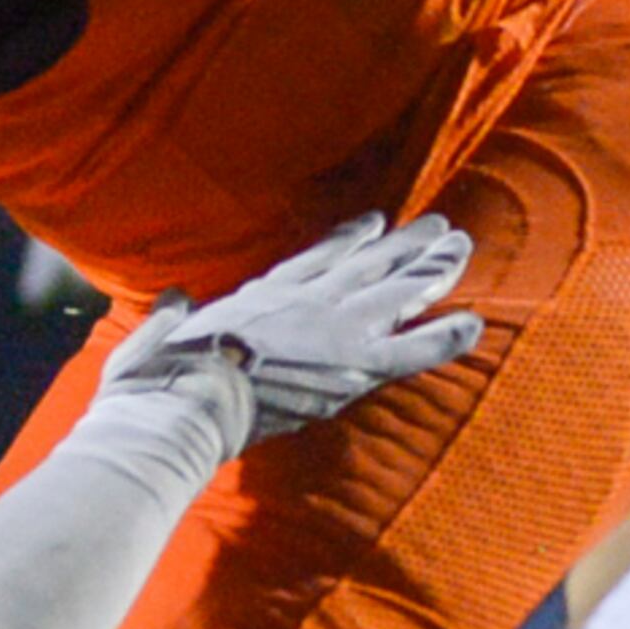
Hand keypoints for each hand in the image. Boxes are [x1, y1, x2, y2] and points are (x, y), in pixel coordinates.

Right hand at [104, 212, 482, 439]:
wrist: (179, 405)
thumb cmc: (155, 379)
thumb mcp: (154, 334)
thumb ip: (170, 314)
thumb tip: (174, 298)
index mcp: (258, 296)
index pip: (315, 260)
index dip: (348, 239)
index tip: (373, 223)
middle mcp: (302, 303)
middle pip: (366, 266)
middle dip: (404, 246)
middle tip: (440, 227)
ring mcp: (331, 329)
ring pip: (394, 292)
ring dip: (430, 269)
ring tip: (461, 247)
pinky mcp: (350, 366)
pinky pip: (410, 351)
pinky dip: (443, 336)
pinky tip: (475, 324)